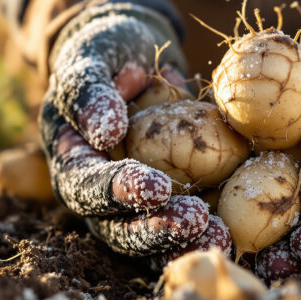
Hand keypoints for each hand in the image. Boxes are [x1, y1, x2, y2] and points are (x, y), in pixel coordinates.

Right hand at [39, 4, 230, 260]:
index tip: (158, 187)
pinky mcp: (161, 205)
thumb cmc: (105, 55)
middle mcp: (97, 193)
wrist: (131, 59)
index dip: (119, 191)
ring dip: (184, 243)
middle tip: (196, 221)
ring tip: (219, 238)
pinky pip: (176, 230)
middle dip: (156, 230)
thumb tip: (104, 133)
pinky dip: (200, 237)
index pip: (87, 185)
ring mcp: (129, 205)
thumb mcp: (91, 62)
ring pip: (148, 238)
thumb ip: (89, 93)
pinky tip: (229, 236)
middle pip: (117, 228)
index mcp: (71, 161)